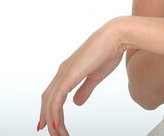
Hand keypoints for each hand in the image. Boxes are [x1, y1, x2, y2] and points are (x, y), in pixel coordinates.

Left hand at [38, 18, 125, 134]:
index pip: (52, 94)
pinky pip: (57, 99)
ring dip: (52, 121)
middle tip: (53, 135)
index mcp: (68, 71)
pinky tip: (57, 125)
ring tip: (58, 135)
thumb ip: (85, 89)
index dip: (49, 110)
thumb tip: (76, 103)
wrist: (116, 37)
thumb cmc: (109, 51)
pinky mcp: (69, 75)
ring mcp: (64, 72)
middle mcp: (62, 71)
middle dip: (48, 119)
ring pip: (50, 102)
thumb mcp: (95, 76)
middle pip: (47, 99)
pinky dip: (55, 114)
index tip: (50, 125)